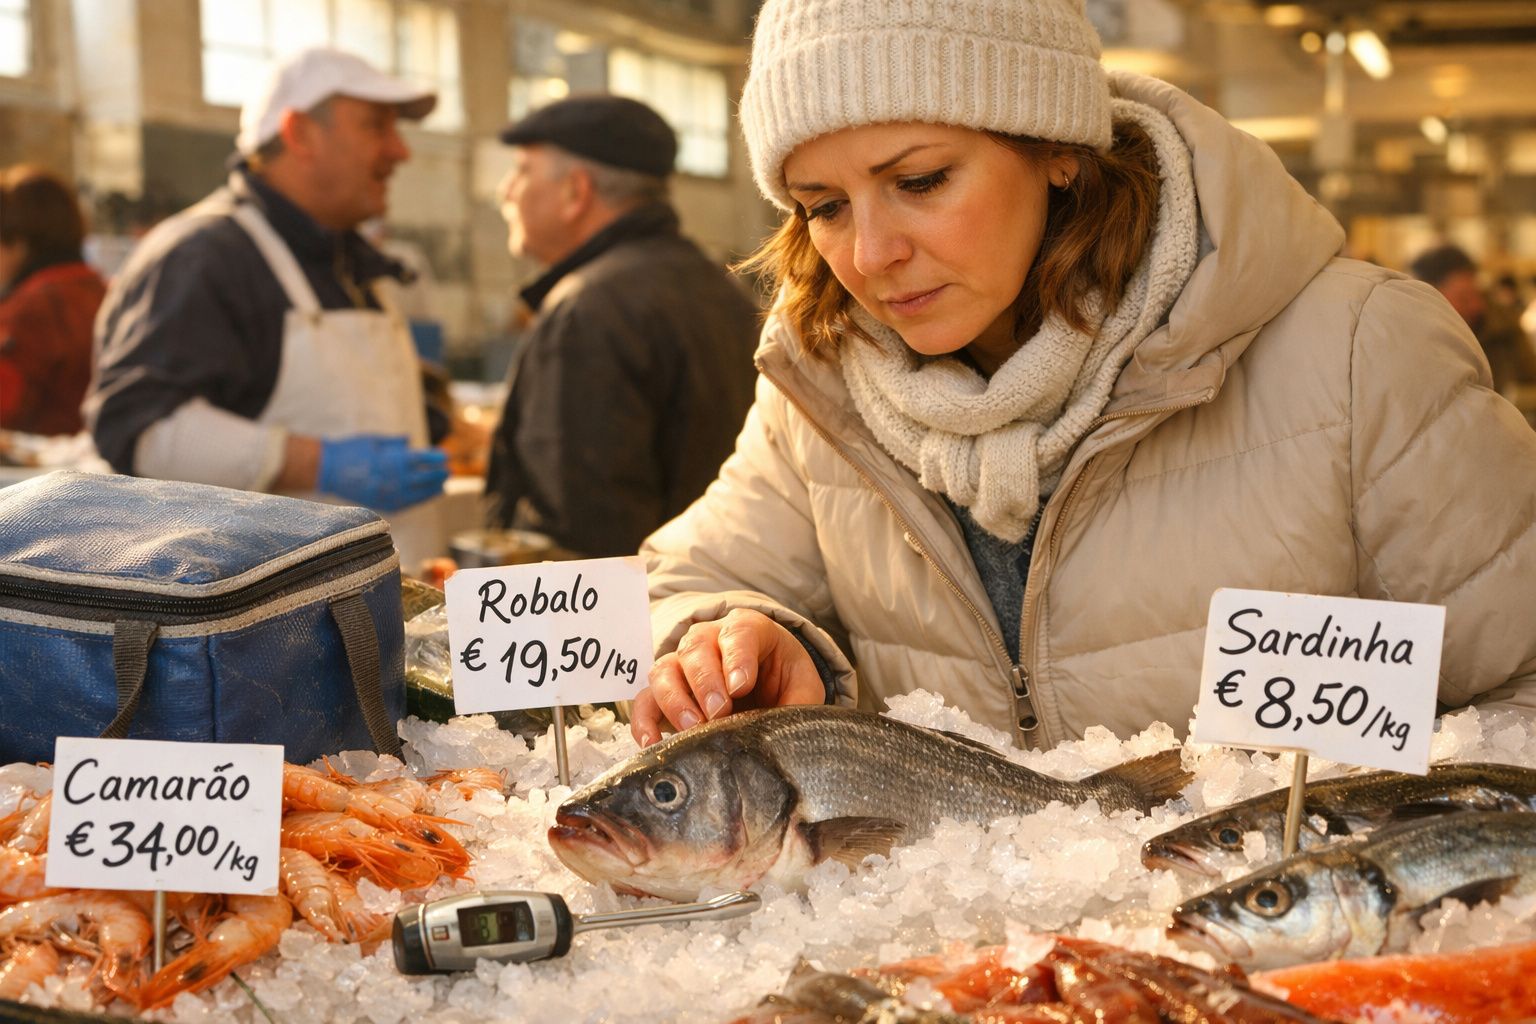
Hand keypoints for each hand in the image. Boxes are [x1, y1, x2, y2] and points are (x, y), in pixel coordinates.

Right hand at [317, 435, 447, 511]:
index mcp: (393, 460)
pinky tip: (425, 497)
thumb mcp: (374, 440)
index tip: (445, 456)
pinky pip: (406, 504)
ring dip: (432, 490)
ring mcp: (388, 494)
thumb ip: (394, 443)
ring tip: (442, 486)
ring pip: (418, 495)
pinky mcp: (381, 504)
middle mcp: (394, 479)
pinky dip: (418, 500)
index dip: (435, 458)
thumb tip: (411, 441)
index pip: (422, 460)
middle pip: (425, 478)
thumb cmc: (350, 450)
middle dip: (438, 474)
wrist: (327, 469)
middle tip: (449, 471)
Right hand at [629, 609, 825, 745]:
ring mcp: (682, 664)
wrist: (768, 684)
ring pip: (664, 670)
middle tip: (719, 712)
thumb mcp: (803, 687)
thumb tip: (787, 736)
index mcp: (748, 629)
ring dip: (675, 700)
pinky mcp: (665, 692)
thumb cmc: (783, 680)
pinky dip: (644, 721)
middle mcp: (709, 639)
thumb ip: (798, 704)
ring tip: (692, 728)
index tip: (741, 686)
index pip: (738, 633)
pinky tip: (652, 742)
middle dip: (705, 682)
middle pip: (695, 648)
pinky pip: (645, 701)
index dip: (737, 658)